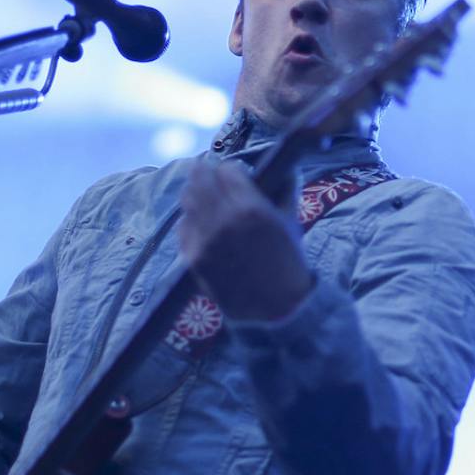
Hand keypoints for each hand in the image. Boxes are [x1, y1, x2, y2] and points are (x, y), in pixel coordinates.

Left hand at [179, 161, 314, 320]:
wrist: (274, 306)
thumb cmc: (287, 262)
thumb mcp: (291, 222)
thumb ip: (286, 189)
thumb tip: (284, 168)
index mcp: (250, 208)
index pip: (227, 169)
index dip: (231, 170)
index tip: (236, 174)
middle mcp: (222, 220)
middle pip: (200, 178)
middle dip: (207, 174)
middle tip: (212, 176)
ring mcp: (203, 239)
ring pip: (187, 199)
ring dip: (196, 193)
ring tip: (205, 196)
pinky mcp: (191, 257)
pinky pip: (183, 226)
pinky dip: (191, 219)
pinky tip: (202, 223)